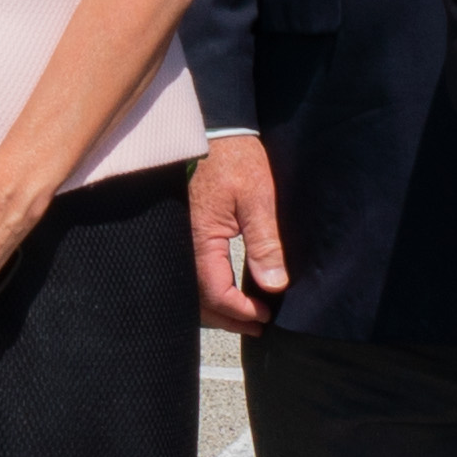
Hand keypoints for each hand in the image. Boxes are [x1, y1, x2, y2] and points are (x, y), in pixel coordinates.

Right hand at [189, 132, 288, 337]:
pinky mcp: (185, 232)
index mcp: (201, 239)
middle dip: (228, 318)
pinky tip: (225, 289)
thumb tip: (273, 286)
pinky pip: (191, 271)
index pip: (215, 292)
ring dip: (216, 307)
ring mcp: (182, 239)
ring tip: (243, 315)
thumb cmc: (236, 160)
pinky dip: (208, 288)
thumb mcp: (258, 200)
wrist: (216, 131)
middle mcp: (184, 244)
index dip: (240, 310)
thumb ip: (265, 244)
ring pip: (191, 288)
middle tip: (257, 326)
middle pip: (198, 298)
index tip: (266, 316)